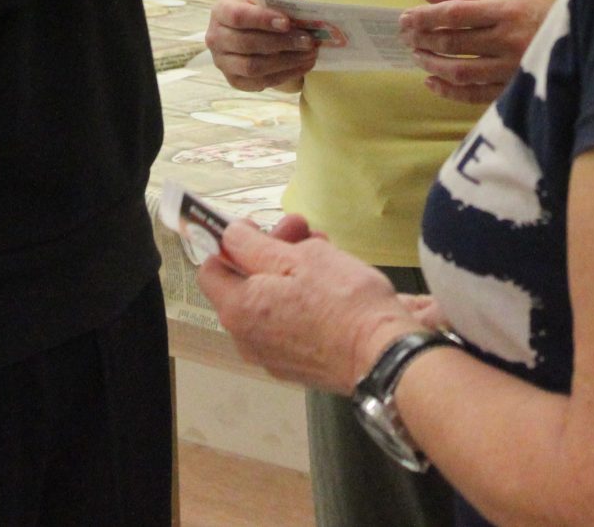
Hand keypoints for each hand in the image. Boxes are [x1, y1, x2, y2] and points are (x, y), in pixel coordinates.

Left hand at [199, 212, 427, 394]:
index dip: (231, 243)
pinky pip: (286, 323)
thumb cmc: (342, 300)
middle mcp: (246, 338)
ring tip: (324, 250)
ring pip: (269, 301)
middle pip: (244, 283)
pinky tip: (329, 284)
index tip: (258, 228)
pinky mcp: (296, 365)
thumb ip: (254, 245)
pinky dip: (299, 301)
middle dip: (271, 250)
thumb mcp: (298, 257)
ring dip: (290, 271)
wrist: (382, 355)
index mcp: (239, 309)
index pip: (210, 270)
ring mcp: (271, 355)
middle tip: (302, 229)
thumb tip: (230, 236)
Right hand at [206, 0, 320, 91]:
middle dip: (281, 43)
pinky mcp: (235, 80)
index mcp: (220, 11)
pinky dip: (285, 75)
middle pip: (247, 44)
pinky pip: (260, 82)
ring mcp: (223, 62)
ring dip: (286, 62)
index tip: (288, 22)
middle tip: (308, 41)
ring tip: (310, 54)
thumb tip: (303, 20)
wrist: (255, 24)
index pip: (238, 17)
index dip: (263, 20)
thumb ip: (278, 6)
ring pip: (253, 67)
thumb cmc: (263, 8)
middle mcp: (215, 38)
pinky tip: (303, 65)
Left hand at [399, 0, 551, 104]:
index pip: (456, 14)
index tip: (405, 19)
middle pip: (455, 42)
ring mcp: (511, 68)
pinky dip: (449, 91)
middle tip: (407, 38)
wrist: (578, 40)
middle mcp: (508, 39)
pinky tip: (433, 82)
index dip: (426, 17)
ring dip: (433, 65)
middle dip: (424, 40)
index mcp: (506, 11)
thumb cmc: (534, 14)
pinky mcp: (513, 90)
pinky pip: (474, 95)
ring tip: (418, 57)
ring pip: (461, 71)